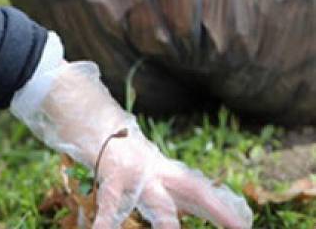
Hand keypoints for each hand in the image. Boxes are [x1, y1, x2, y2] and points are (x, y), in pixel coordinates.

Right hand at [10, 34, 252, 227]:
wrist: (75, 101)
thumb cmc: (95, 128)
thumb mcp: (124, 153)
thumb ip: (140, 169)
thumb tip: (154, 186)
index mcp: (155, 163)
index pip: (194, 185)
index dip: (219, 205)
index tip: (242, 225)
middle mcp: (150, 165)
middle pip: (192, 190)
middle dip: (216, 209)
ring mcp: (132, 169)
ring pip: (157, 202)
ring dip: (167, 224)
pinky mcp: (109, 171)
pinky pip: (109, 203)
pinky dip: (105, 222)